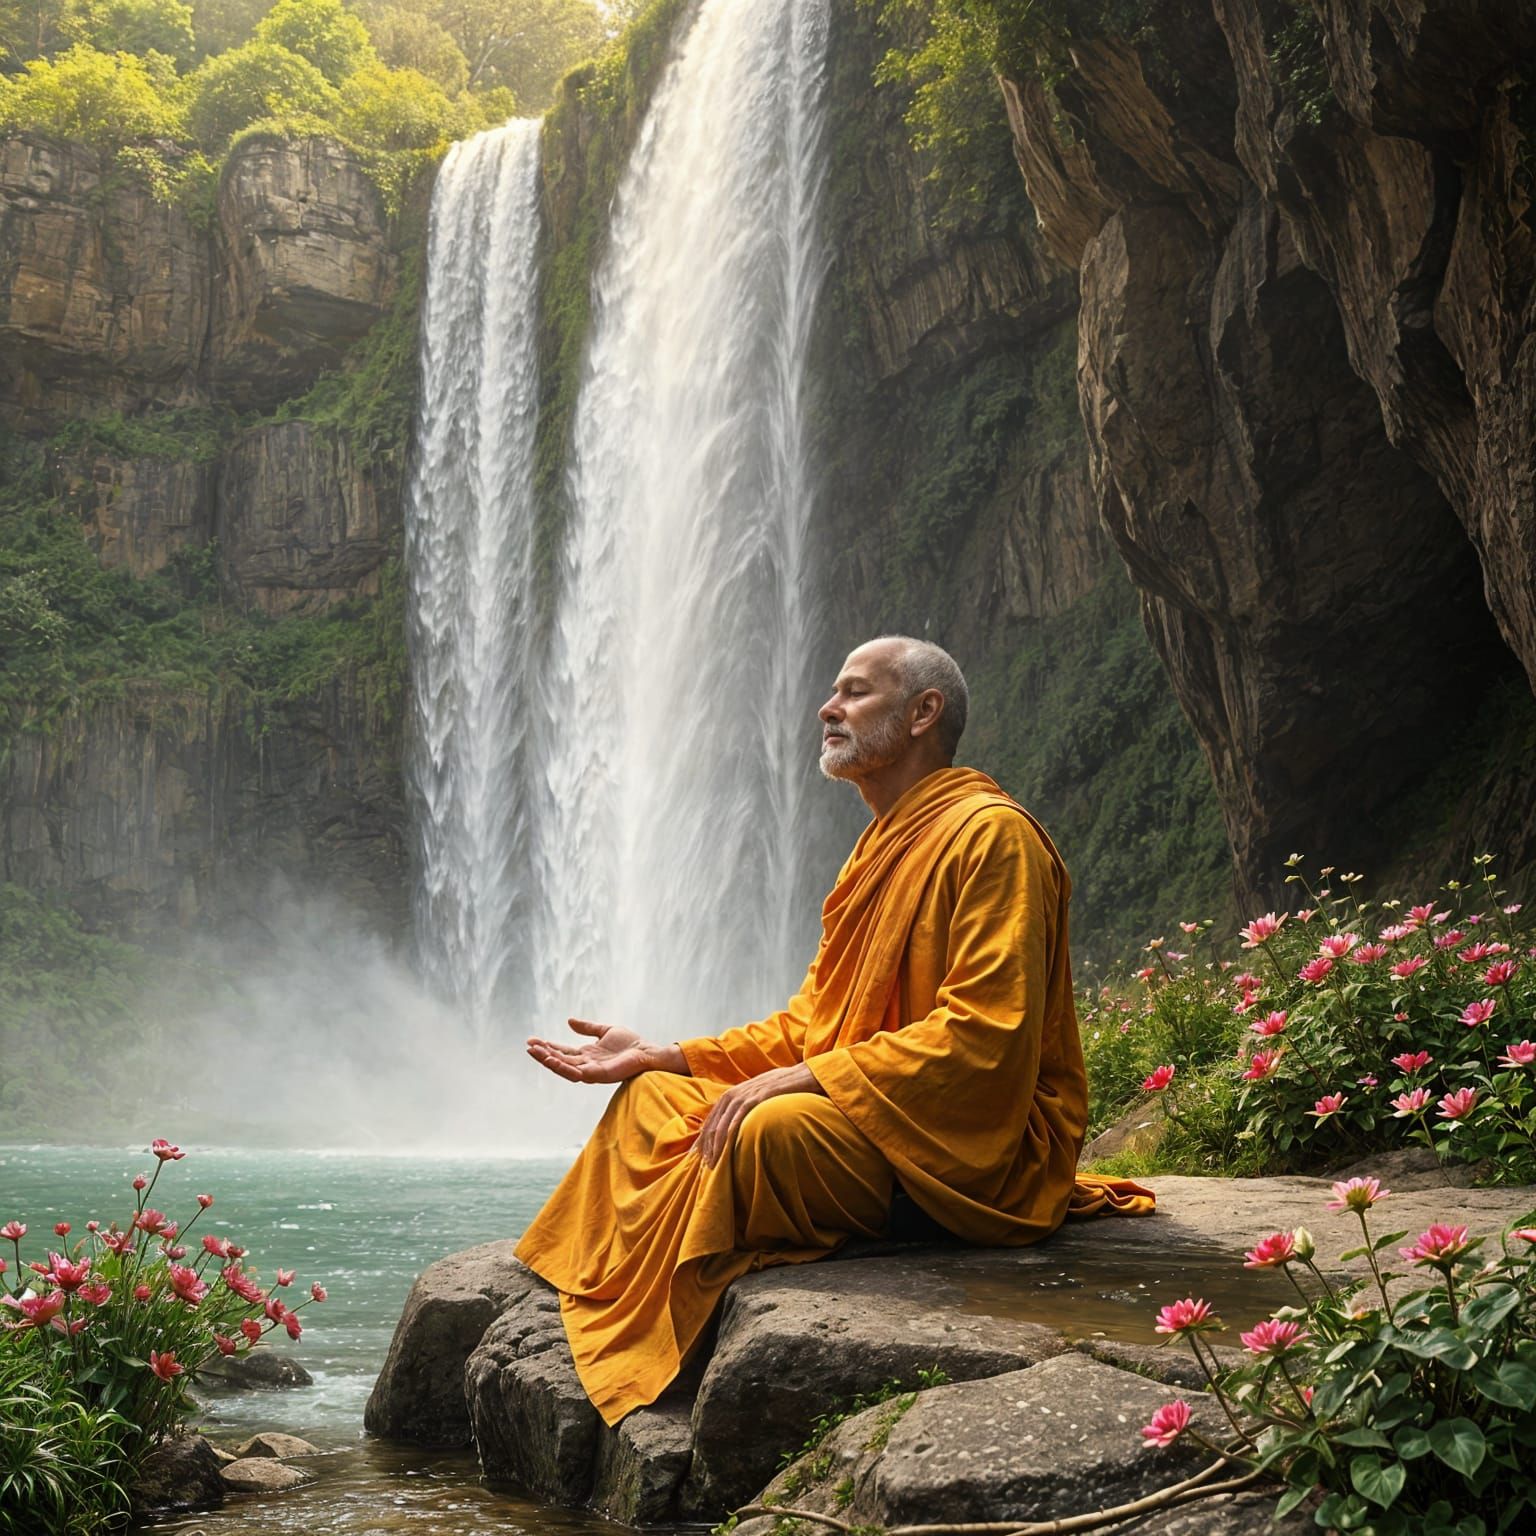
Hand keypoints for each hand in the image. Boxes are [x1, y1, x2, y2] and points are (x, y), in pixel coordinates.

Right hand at [526, 1019, 685, 1083]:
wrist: (646, 1050)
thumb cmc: (630, 1043)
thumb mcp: (605, 1030)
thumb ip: (587, 1027)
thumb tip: (569, 1020)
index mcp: (586, 1055)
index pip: (562, 1051)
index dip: (547, 1046)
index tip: (532, 1040)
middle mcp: (585, 1064)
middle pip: (559, 1060)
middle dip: (543, 1054)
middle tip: (528, 1046)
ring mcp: (590, 1071)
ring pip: (564, 1068)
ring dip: (548, 1061)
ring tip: (535, 1052)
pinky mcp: (597, 1075)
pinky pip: (576, 1073)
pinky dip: (563, 1067)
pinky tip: (552, 1059)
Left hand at [695, 1063, 820, 1168]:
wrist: (802, 1076)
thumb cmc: (781, 1090)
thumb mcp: (758, 1098)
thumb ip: (746, 1109)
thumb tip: (738, 1128)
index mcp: (731, 1095)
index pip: (710, 1120)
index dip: (702, 1140)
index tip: (697, 1157)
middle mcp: (733, 1094)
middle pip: (712, 1124)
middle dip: (705, 1147)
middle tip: (703, 1167)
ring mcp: (744, 1095)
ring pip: (721, 1124)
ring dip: (714, 1146)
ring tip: (712, 1164)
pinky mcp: (755, 1098)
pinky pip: (737, 1119)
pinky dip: (728, 1134)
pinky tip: (725, 1148)